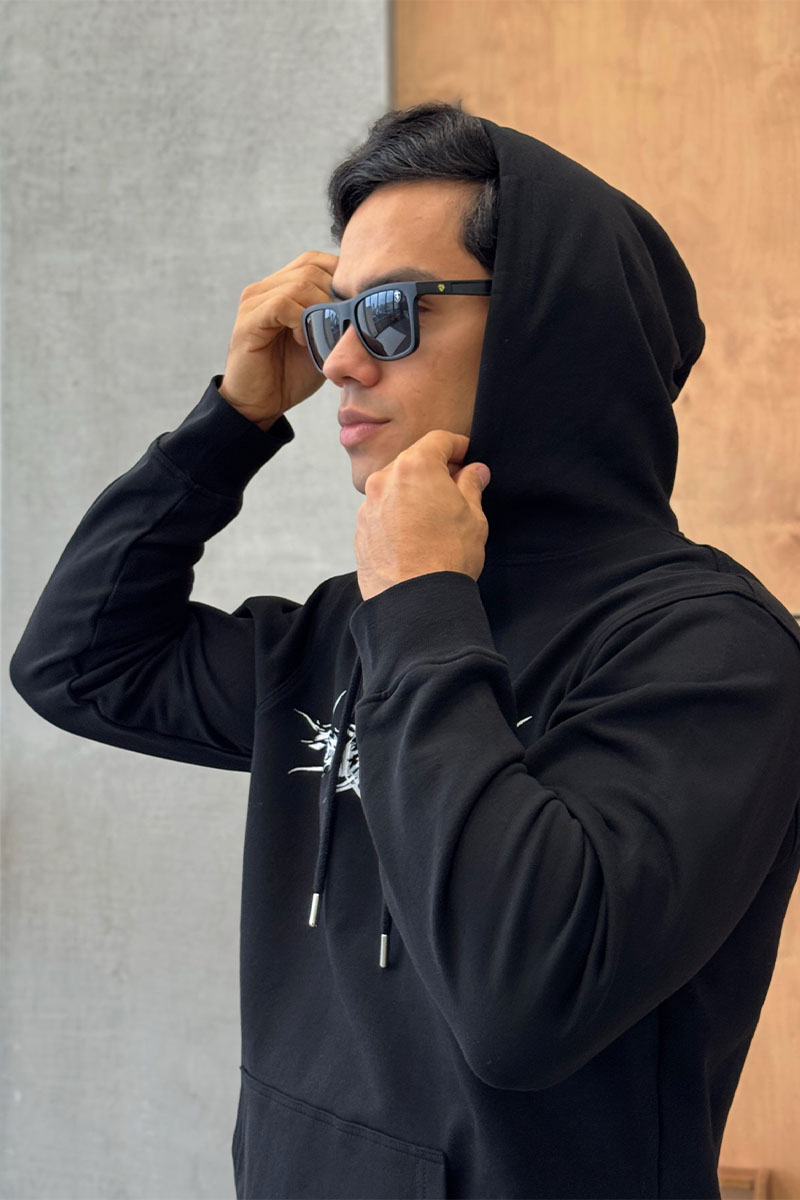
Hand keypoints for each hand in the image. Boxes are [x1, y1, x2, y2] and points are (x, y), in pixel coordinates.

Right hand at [218, 250, 338, 429]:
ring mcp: (255, 301)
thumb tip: (374, 307)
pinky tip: (304, 340)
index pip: (318, 261)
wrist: (260, 405)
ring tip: (324, 336)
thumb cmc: (292, 375)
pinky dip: (301, 320)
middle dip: (336, 296)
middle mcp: (266, 287)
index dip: (342, 280)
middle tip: (344, 326)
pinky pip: (282, 304)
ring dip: (322, 309)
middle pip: (312, 268)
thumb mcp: (324, 342)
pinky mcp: (249, 320)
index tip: (356, 310)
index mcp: (283, 286)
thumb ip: (339, 319)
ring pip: (301, 283)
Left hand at [355, 430, 490, 601]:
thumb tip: (475, 471)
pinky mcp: (361, 529)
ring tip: (434, 516)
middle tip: (456, 487)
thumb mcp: (473, 516)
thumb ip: (471, 486)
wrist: (415, 601)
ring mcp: (369, 505)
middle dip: (435, 469)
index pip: (439, 440)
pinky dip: (398, 514)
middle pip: (413, 461)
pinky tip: (415, 534)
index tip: (468, 456)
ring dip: (414, 492)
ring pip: (395, 486)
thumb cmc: (448, 556)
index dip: (458, 446)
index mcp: (416, 466)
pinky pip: (383, 511)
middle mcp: (385, 479)